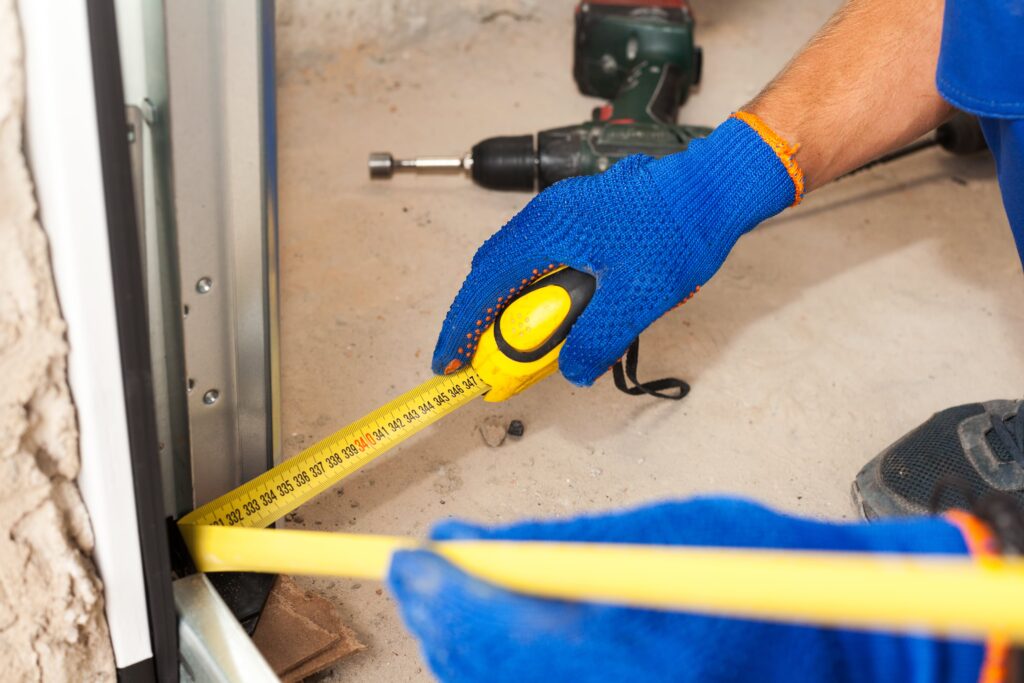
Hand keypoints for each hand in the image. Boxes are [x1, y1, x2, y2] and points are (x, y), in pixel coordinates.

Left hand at [389, 497, 981, 682]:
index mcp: (621, 659)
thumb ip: (557, 547)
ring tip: (461, 600)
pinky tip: (508, 643)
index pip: (486, 628)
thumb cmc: (769, 576)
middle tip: (425, 573)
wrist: (852, 650)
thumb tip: (472, 544)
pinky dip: (505, 673)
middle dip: (442, 620)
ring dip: (467, 650)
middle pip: (480, 675)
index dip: (434, 588)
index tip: (409, 555)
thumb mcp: (661, 535)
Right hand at [432, 115, 800, 385]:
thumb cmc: (678, 231)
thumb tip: (573, 369)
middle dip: (481, 318)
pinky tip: (555, 308)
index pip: (485, 285)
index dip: (463, 328)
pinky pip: (540, 253)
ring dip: (511, 303)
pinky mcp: (581, 214)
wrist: (714, 188)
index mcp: (547, 230)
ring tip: (520, 340)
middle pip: (492, 271)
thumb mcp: (637, 298)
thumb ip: (598, 338)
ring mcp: (563, 211)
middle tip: (483, 358)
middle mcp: (546, 215)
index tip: (449, 361)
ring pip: (516, 261)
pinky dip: (533, 286)